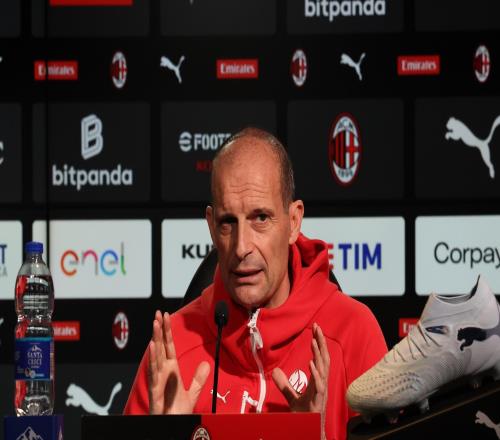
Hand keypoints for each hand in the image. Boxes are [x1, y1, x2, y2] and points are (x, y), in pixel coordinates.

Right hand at [148, 310, 209, 413]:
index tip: (166, 316)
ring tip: (155, 323)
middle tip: (158, 313)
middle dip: (159, 330)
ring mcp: (158, 380)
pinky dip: (153, 359)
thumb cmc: (176, 414)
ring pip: (156, 355)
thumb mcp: (192, 394)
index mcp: (170, 371)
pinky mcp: (155, 391)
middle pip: (161, 347)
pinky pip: (154, 372)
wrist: (172, 428)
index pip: (169, 346)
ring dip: (155, 339)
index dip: (167, 331)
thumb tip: (206, 363)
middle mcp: (163, 373)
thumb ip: (198, 379)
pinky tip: (153, 346)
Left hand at [272, 323, 329, 439]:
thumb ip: (284, 384)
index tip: (315, 329)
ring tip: (314, 341)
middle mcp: (322, 383)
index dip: (319, 343)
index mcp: (318, 380)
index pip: (320, 358)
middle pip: (324, 359)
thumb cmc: (304, 415)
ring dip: (319, 355)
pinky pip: (319, 385)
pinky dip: (316, 374)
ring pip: (323, 369)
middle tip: (317, 326)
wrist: (308, 430)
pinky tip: (312, 363)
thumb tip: (275, 371)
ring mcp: (321, 391)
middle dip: (321, 342)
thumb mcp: (292, 397)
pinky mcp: (318, 400)